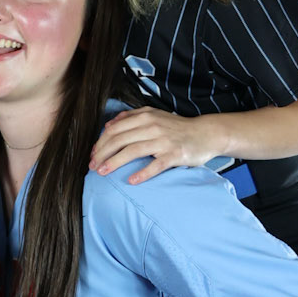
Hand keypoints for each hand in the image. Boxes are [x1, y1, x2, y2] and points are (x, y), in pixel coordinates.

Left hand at [89, 108, 224, 184]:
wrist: (206, 133)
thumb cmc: (177, 128)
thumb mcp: (154, 116)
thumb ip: (131, 118)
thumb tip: (108, 125)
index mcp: (145, 116)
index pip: (114, 129)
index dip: (100, 143)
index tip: (92, 155)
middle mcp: (152, 126)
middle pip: (119, 139)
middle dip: (102, 154)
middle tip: (92, 167)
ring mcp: (164, 140)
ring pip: (133, 150)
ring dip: (114, 162)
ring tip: (102, 173)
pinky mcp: (175, 154)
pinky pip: (156, 165)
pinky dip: (142, 173)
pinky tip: (131, 181)